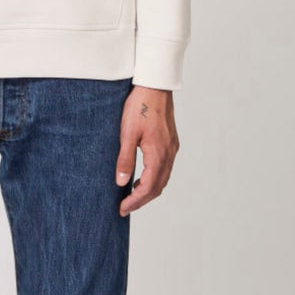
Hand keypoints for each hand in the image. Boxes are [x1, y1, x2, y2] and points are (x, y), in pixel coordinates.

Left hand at [115, 85, 179, 215]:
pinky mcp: (171, 141)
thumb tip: (122, 183)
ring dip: (149, 189)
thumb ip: (125, 159)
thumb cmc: (139, 105)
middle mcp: (169, 153)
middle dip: (142, 199)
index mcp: (158, 154)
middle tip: (126, 206)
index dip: (135, 202)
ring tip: (132, 194)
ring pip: (163, 178)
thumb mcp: (127, 132)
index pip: (148, 188)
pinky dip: (155, 177)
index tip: (122, 209)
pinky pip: (165, 167)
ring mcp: (172, 147)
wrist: (155, 85)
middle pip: (158, 187)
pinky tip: (143, 175)